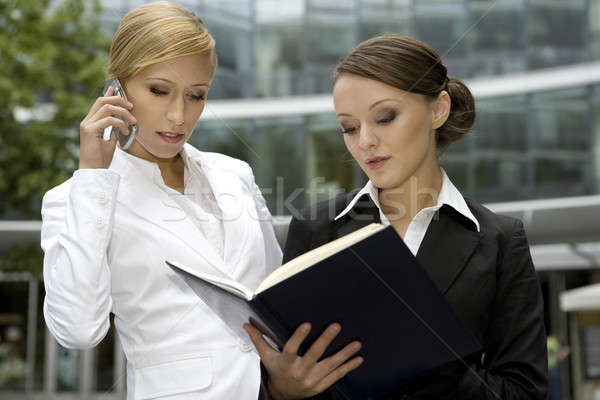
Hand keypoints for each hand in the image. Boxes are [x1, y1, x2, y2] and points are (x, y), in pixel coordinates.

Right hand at [78, 86, 136, 168]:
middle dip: (119, 100)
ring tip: (132, 121)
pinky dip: (120, 123)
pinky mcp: (89, 131)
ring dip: (123, 113)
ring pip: (106, 108)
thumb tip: (122, 122)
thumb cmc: (101, 159)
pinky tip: (126, 132)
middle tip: (131, 107)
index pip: (99, 103)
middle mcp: (87, 121)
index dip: (108, 94)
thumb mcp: (110, 141)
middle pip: (102, 101)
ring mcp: (87, 125)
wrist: (93, 171)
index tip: (117, 89)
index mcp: (91, 122)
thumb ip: (114, 130)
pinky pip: (108, 120)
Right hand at [244, 322, 362, 399]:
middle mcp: (300, 371)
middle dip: (326, 340)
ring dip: (344, 354)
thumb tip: (247, 325)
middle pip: (314, 355)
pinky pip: (337, 376)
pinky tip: (358, 358)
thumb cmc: (277, 371)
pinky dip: (348, 367)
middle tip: (336, 326)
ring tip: (356, 344)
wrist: (284, 395)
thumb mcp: (267, 357)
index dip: (299, 336)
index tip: (307, 324)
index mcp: (286, 363)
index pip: (292, 348)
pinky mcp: (322, 385)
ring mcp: (313, 379)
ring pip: (330, 365)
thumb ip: (259, 340)